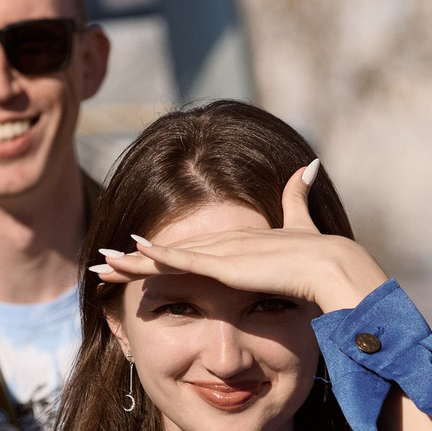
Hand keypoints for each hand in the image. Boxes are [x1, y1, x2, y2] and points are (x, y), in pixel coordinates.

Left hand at [93, 159, 385, 313]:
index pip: (185, 252)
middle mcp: (222, 244)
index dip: (155, 255)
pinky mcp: (225, 263)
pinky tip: (132, 253)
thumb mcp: (302, 224)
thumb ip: (297, 196)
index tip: (130, 257)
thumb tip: (308, 164)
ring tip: (99, 265)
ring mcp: (221, 252)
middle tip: (100, 263)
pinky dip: (157, 257)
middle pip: (165, 253)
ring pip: (165, 258)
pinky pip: (184, 261)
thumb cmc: (321, 254)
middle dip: (130, 260)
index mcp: (235, 244)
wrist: (332, 263)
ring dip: (130, 263)